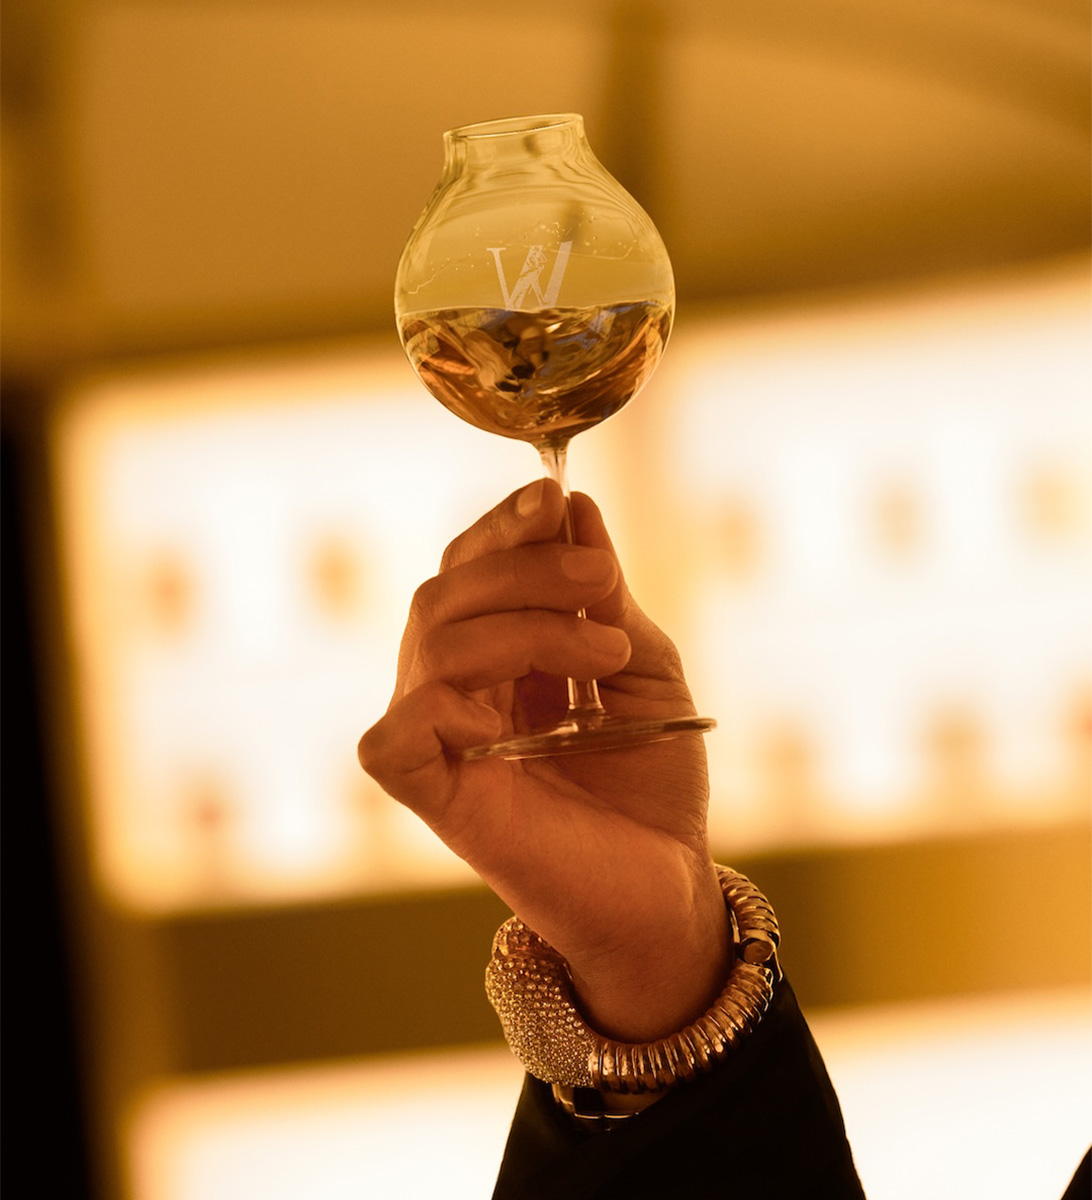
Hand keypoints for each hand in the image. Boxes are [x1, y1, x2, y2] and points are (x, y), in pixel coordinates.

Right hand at [358, 479, 728, 1040]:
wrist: (667, 886)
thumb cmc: (651, 781)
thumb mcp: (642, 666)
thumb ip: (604, 595)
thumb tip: (573, 504)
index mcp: (497, 656)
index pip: (470, 568)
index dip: (502, 526)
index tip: (553, 495)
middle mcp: (455, 691)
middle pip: (446, 593)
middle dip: (523, 566)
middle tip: (598, 579)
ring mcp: (439, 743)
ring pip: (435, 644)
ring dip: (527, 625)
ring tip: (607, 649)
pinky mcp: (433, 799)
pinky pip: (395, 735)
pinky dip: (446, 702)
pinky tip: (520, 713)